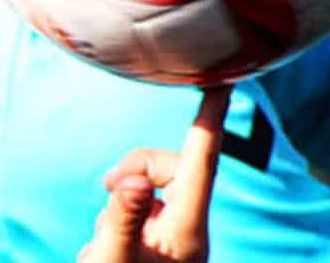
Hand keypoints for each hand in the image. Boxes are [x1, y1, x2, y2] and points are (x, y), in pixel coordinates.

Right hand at [79, 84, 232, 262]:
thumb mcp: (113, 257)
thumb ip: (123, 217)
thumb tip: (134, 179)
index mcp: (187, 229)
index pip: (202, 162)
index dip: (210, 120)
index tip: (222, 83)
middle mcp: (188, 226)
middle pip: (170, 167)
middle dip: (134, 168)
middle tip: (107, 189)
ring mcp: (176, 232)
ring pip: (152, 183)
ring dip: (122, 196)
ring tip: (107, 235)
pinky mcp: (161, 236)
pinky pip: (142, 202)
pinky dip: (120, 211)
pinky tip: (110, 241)